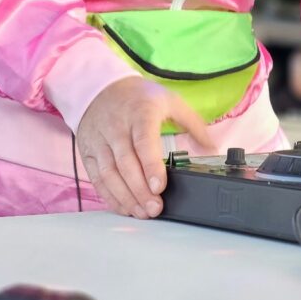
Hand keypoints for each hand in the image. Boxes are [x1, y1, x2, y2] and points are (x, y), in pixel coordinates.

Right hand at [76, 75, 211, 217]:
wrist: (102, 87)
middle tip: (155, 208)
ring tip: (142, 212)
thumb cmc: (140, 97)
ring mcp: (100, 140)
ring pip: (109, 174)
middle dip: (140, 190)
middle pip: (126, 163)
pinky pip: (97, 178)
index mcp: (140, 113)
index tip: (159, 187)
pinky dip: (109, 196)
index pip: (144, 142)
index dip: (151, 166)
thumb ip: (193, 123)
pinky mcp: (89, 152)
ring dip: (125, 197)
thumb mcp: (170, 100)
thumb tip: (211, 147)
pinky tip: (124, 207)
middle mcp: (117, 127)